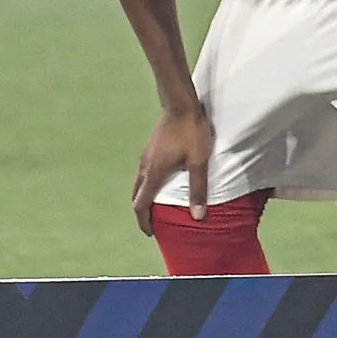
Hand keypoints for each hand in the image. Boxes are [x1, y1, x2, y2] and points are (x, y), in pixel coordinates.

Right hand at [131, 101, 216, 233]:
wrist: (181, 104)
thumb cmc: (192, 132)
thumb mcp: (199, 162)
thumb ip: (198, 189)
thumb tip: (198, 216)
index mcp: (154, 173)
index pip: (141, 204)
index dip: (144, 221)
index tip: (151, 233)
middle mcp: (145, 166)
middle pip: (137, 195)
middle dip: (142, 212)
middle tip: (153, 223)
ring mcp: (146, 155)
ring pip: (140, 182)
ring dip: (144, 196)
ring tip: (156, 205)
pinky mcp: (151, 147)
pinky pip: (145, 171)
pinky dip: (148, 183)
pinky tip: (162, 181)